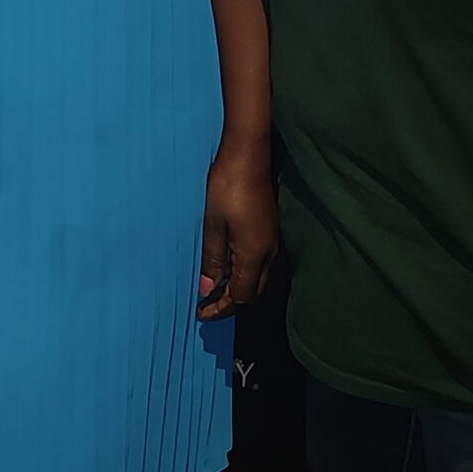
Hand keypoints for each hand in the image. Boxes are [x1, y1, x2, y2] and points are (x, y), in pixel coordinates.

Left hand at [198, 141, 276, 319]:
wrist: (248, 157)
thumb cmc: (227, 188)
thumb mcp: (212, 226)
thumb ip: (212, 260)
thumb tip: (208, 289)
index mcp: (254, 255)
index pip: (241, 297)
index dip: (221, 309)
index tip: (201, 314)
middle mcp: (268, 253)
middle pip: (253, 292)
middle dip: (231, 304)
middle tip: (207, 307)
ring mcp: (271, 241)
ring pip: (257, 278)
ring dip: (238, 289)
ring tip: (214, 290)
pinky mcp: (269, 230)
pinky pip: (259, 263)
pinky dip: (242, 273)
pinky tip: (226, 266)